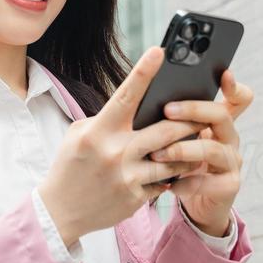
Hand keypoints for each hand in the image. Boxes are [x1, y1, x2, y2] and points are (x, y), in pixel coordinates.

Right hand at [37, 46, 208, 245]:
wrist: (59, 211)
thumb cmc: (70, 166)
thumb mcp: (78, 135)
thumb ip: (106, 119)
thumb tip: (135, 105)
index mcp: (98, 132)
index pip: (125, 96)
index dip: (143, 72)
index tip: (159, 52)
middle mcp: (115, 153)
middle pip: (165, 130)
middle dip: (188, 120)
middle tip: (202, 112)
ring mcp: (127, 178)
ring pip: (172, 158)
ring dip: (188, 149)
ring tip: (197, 142)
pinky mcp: (135, 198)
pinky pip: (164, 181)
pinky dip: (172, 173)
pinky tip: (177, 168)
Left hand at [147, 68, 253, 236]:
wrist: (194, 203)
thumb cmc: (181, 163)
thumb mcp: (178, 137)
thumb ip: (170, 120)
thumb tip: (143, 95)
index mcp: (220, 122)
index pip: (239, 98)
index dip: (234, 87)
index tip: (224, 74)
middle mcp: (230, 138)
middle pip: (221, 115)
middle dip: (193, 110)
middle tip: (166, 111)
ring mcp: (232, 162)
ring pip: (213, 149)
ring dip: (183, 150)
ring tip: (158, 154)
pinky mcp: (229, 186)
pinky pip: (209, 182)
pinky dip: (187, 183)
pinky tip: (169, 184)